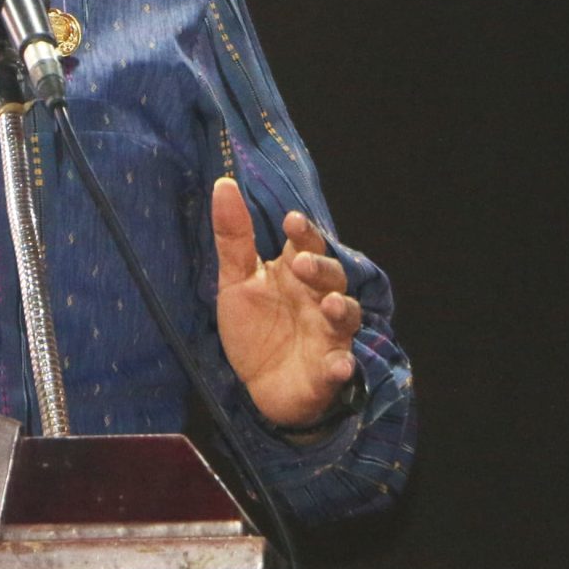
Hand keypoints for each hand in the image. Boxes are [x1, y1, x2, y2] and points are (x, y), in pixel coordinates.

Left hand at [211, 177, 363, 428]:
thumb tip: (223, 184)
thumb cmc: (255, 326)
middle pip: (333, 276)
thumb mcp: (236, 280)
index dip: (305, 233)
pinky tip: (339, 366)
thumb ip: (233, 236)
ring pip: (346, 317)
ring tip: (330, 304)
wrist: (259, 384)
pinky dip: (341, 366)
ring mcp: (329, 334)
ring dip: (341, 309)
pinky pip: (341, 367)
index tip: (291, 221)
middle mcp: (320, 298)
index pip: (308, 245)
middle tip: (302, 265)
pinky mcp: (329, 370)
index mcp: (298, 273)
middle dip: (321, 268)